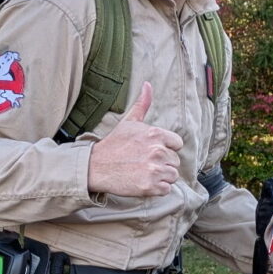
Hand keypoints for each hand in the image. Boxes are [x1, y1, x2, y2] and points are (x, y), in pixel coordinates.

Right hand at [88, 82, 183, 196]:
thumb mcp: (129, 122)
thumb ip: (142, 104)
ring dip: (161, 177)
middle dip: (163, 163)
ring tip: (143, 172)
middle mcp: (157, 150)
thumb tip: (148, 84)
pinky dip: (156, 189)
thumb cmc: (114, 144)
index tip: (152, 151)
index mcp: (156, 134)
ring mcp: (154, 169)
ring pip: (172, 176)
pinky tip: (142, 182)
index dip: (166, 148)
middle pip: (175, 161)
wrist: (95, 167)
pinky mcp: (150, 186)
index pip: (177, 144)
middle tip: (144, 163)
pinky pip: (166, 189)